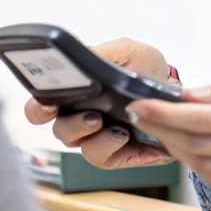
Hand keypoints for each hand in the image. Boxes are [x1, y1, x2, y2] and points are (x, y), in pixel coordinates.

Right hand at [23, 37, 174, 169]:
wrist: (173, 88)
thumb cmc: (143, 67)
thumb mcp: (126, 52)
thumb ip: (102, 53)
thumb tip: (82, 58)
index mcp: (71, 94)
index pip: (40, 107)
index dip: (38, 109)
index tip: (48, 106)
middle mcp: (77, 119)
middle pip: (60, 131)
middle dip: (73, 126)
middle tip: (94, 117)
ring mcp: (95, 139)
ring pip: (82, 148)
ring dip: (98, 140)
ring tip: (119, 130)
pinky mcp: (114, 155)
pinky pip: (106, 158)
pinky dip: (117, 148)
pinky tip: (131, 137)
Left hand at [127, 71, 210, 210]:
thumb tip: (190, 95)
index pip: (199, 119)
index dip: (164, 114)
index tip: (140, 105)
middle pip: (194, 144)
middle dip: (162, 130)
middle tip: (142, 115)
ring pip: (200, 164)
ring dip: (175, 147)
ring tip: (162, 128)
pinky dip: (196, 162)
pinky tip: (189, 146)